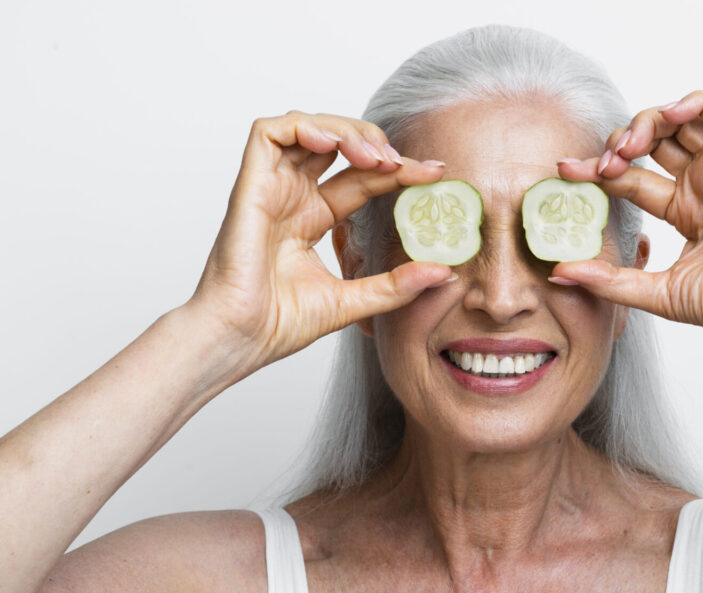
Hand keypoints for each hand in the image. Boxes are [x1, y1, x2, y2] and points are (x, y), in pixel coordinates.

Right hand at [188, 111, 452, 373]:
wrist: (240, 340)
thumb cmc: (278, 325)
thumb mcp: (355, 301)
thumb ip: (398, 285)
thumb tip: (446, 272)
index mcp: (312, 218)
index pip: (363, 178)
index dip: (399, 169)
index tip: (435, 172)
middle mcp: (292, 197)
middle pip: (338, 145)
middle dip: (375, 143)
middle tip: (402, 163)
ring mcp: (271, 189)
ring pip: (308, 128)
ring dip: (346, 130)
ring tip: (375, 155)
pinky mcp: (250, 186)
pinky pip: (269, 133)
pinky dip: (304, 126)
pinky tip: (334, 144)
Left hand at [552, 90, 702, 348]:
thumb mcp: (654, 292)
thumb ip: (608, 280)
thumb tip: (558, 272)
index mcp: (684, 210)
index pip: (631, 177)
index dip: (597, 169)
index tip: (566, 171)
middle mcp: (702, 185)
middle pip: (653, 141)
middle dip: (620, 142)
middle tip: (602, 162)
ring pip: (684, 118)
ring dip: (649, 120)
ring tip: (629, 145)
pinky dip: (695, 102)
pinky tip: (669, 117)